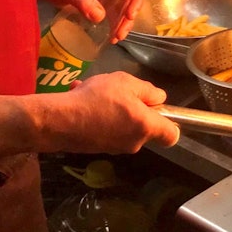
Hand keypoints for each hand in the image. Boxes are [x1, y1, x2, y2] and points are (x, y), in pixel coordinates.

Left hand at [38, 0, 147, 42]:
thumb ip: (81, 0)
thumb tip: (99, 16)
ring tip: (119, 34)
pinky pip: (119, 14)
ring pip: (129, 2)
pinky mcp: (107, 5)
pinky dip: (120, 26)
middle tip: (129, 16)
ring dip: (129, 18)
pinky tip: (114, 37)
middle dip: (136, 0)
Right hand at [65, 72, 179, 151]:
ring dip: (115, 110)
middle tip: (119, 93)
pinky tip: (82, 98)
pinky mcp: (99, 149)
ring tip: (94, 92)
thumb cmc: (96, 98)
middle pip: (145, 127)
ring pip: (123, 126)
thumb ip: (148, 91)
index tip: (158, 109)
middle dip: (136, 109)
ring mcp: (116, 148)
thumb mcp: (125, 82)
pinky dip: (99, 117)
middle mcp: (134, 143)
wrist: (59, 121)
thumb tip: (159, 99)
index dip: (171, 122)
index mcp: (145, 126)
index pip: (172, 135)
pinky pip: (106, 129)